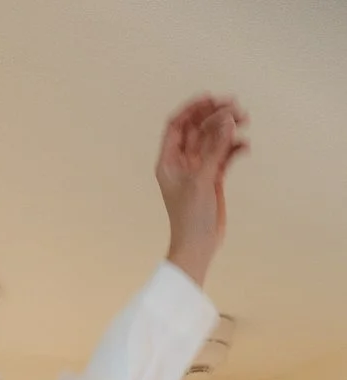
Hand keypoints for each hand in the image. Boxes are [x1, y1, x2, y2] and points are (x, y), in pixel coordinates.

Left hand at [156, 95, 248, 288]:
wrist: (198, 246)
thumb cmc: (190, 217)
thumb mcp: (201, 179)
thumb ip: (215, 149)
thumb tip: (227, 121)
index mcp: (169, 161)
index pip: (177, 125)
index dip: (192, 109)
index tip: (212, 98)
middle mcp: (182, 162)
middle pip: (198, 128)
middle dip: (216, 115)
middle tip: (236, 108)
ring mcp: (199, 169)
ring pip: (214, 139)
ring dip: (228, 128)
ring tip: (245, 121)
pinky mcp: (213, 178)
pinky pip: (224, 155)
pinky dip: (235, 148)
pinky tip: (245, 147)